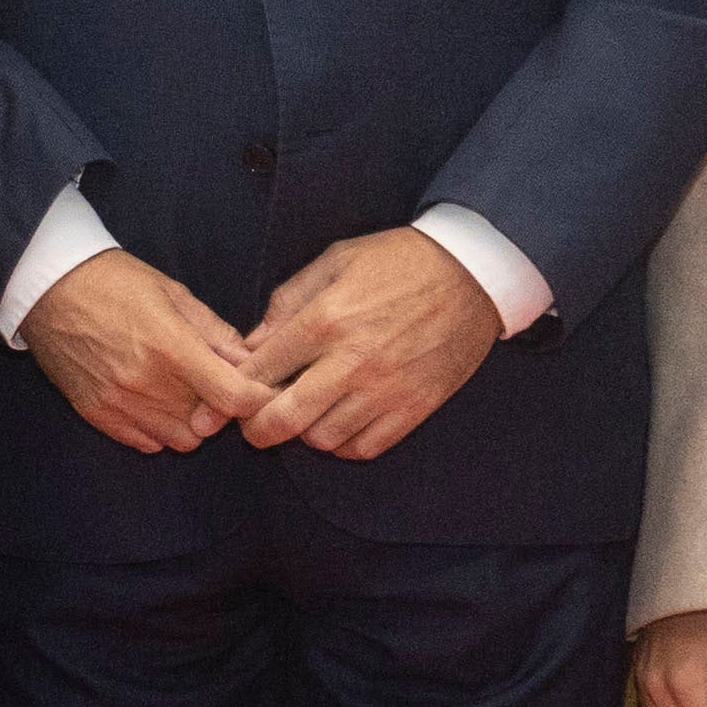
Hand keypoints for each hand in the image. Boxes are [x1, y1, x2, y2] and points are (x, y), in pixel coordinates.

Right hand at [23, 246, 275, 457]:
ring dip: (191, 423)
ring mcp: (119, 403)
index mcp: (171, 347)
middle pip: (210, 425)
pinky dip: (159, 430)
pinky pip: (146, 444)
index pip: (233, 396)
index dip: (257, 397)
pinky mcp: (97, 414)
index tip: (261, 389)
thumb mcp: (173, 293)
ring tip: (181, 393)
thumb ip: (214, 332)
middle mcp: (146, 384)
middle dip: (221, 409)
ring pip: (181, 441)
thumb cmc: (114, 282)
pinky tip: (154, 402)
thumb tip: (249, 359)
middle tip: (214, 384)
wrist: (48, 288)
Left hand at [245, 227, 501, 457]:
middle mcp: (353, 360)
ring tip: (305, 415)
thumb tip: (254, 343)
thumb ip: (288, 300)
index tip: (233, 392)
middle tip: (255, 426)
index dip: (237, 387)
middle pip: (286, 419)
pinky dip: (344, 444)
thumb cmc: (400, 261)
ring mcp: (386, 388)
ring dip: (305, 433)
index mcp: (327, 318)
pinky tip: (340, 424)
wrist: (474, 272)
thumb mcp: (337, 259)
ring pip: (323, 439)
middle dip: (258, 429)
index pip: (261, 370)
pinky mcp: (415, 406)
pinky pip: (365, 447)